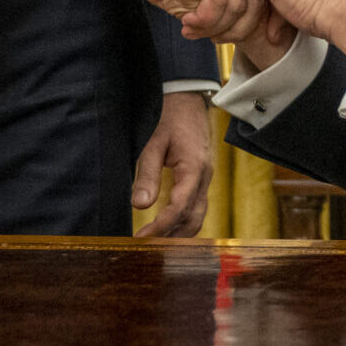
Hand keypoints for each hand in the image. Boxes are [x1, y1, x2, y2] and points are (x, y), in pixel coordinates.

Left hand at [132, 91, 212, 237]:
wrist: (186, 97)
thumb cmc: (168, 117)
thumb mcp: (153, 143)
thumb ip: (147, 175)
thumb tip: (140, 206)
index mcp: (194, 169)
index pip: (178, 208)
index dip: (160, 227)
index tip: (141, 239)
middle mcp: (205, 177)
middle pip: (194, 219)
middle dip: (173, 237)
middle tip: (148, 248)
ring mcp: (206, 177)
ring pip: (198, 215)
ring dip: (179, 231)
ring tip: (156, 242)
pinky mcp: (201, 176)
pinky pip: (196, 205)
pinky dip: (183, 220)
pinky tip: (167, 226)